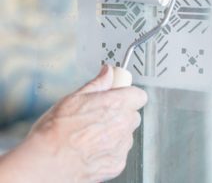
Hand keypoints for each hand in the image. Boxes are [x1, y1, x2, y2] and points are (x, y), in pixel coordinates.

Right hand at [0, 65, 146, 182]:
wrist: (47, 162)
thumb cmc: (57, 130)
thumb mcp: (75, 97)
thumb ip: (98, 83)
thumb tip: (108, 72)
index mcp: (116, 104)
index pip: (139, 95)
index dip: (129, 94)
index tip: (120, 95)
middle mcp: (123, 125)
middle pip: (133, 115)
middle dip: (122, 113)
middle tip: (102, 114)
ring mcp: (121, 146)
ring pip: (126, 134)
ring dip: (116, 132)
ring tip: (93, 133)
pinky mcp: (117, 164)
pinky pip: (120, 152)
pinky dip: (111, 150)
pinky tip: (92, 148)